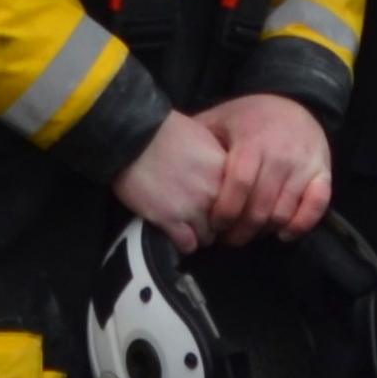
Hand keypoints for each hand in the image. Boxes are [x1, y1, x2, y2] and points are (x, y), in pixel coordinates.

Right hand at [110, 109, 234, 251]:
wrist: (133, 138)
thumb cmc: (167, 133)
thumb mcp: (206, 140)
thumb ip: (220, 163)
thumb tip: (228, 179)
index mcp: (227, 171)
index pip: (242, 202)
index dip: (231, 206)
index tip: (222, 207)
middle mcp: (215, 192)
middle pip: (227, 222)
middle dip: (216, 222)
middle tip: (202, 216)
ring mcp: (193, 208)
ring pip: (208, 237)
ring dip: (199, 233)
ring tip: (187, 225)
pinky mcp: (170, 220)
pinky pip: (188, 245)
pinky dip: (183, 242)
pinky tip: (176, 233)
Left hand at [197, 93, 332, 242]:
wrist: (297, 102)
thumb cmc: (252, 116)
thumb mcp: (222, 118)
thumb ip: (197, 135)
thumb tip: (160, 149)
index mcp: (254, 142)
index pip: (239, 186)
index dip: (224, 212)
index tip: (213, 225)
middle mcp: (282, 154)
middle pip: (260, 206)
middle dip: (241, 230)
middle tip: (227, 238)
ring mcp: (305, 164)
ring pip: (284, 212)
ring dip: (264, 231)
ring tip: (248, 234)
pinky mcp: (323, 172)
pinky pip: (316, 207)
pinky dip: (301, 225)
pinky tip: (283, 233)